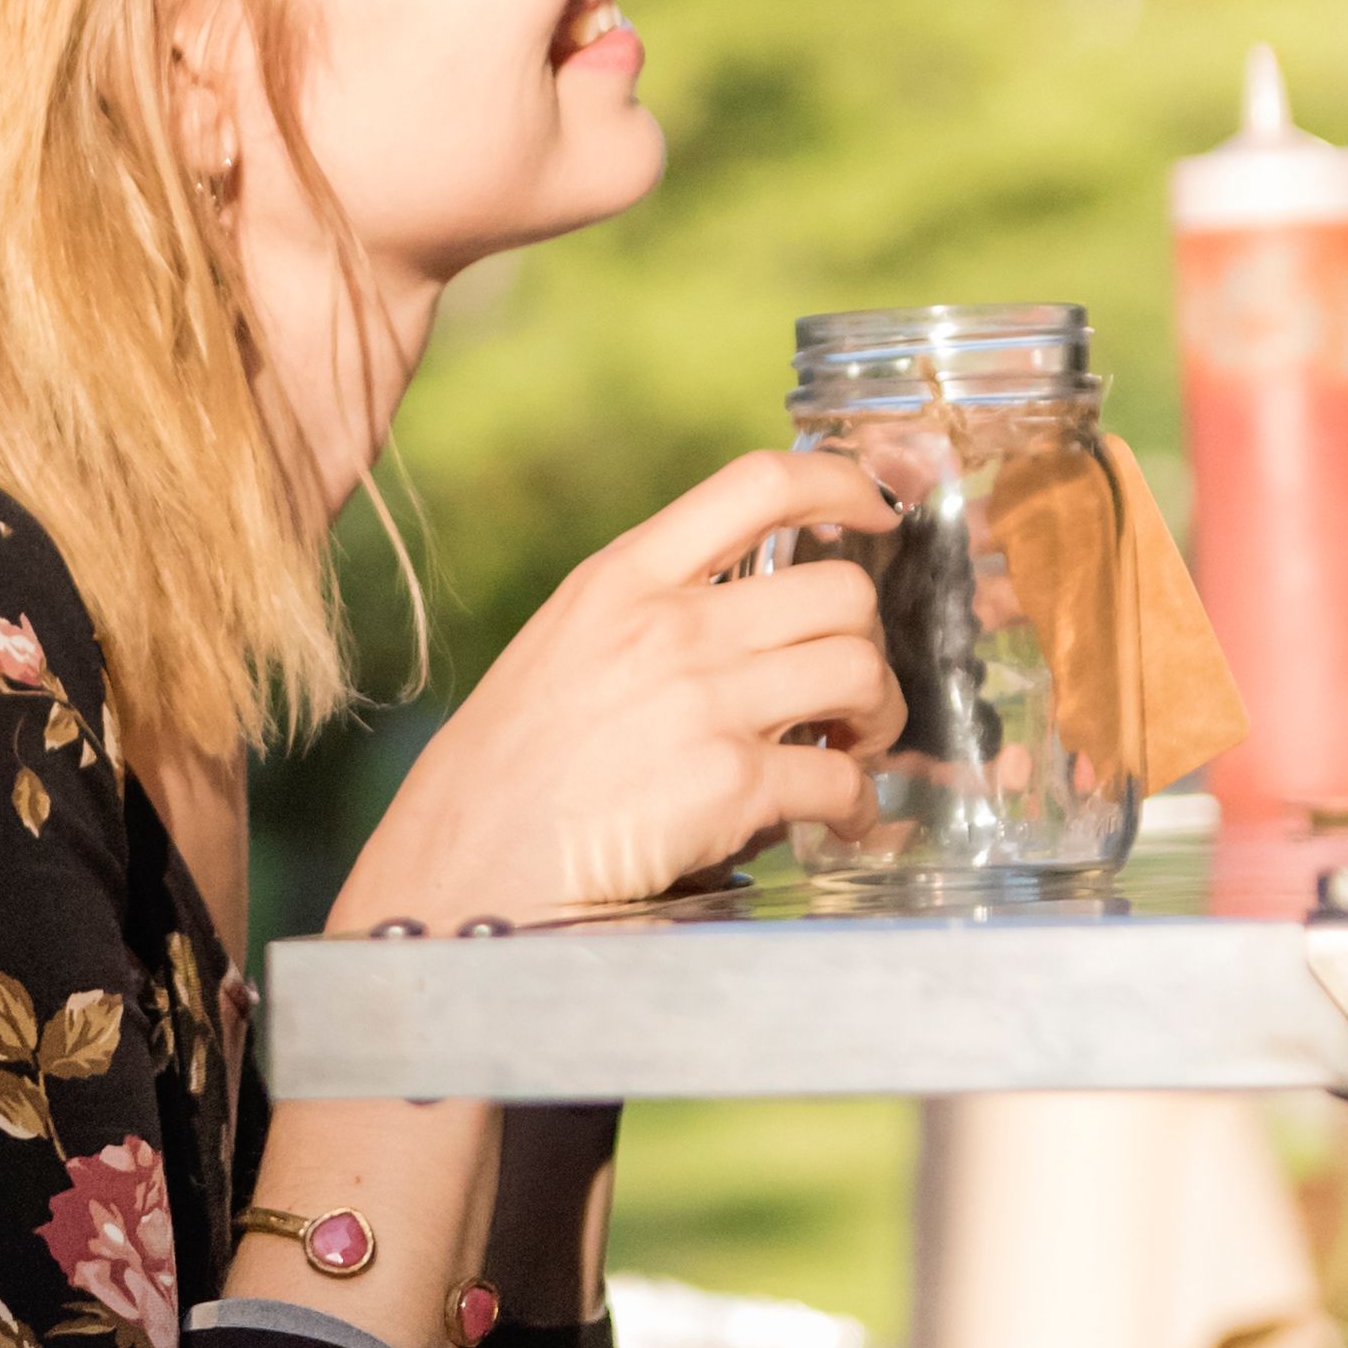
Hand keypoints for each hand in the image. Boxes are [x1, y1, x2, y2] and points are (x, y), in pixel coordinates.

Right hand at [332, 449, 904, 929]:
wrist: (468, 863)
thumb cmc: (509, 766)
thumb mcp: (564, 641)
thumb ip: (650, 608)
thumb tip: (754, 604)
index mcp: (623, 578)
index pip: (758, 484)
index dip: (842, 484)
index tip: (879, 510)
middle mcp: (669, 627)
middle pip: (840, 589)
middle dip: (868, 639)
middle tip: (850, 685)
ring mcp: (703, 704)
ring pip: (860, 672)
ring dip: (879, 715)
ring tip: (852, 744)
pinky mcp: (729, 786)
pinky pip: (842, 778)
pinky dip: (858, 804)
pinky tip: (841, 820)